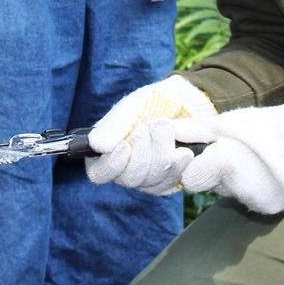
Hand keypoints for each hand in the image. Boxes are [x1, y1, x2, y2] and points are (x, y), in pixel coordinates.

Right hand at [86, 76, 215, 190]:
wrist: (188, 104)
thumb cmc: (154, 102)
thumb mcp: (134, 105)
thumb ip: (115, 124)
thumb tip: (96, 144)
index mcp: (107, 150)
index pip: (99, 172)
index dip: (111, 164)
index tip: (125, 146)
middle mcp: (124, 169)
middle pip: (128, 178)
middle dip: (145, 151)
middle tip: (156, 124)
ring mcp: (146, 179)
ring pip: (151, 181)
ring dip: (163, 153)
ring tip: (170, 129)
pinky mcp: (168, 182)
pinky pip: (171, 182)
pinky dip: (179, 164)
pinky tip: (183, 149)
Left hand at [178, 100, 283, 214]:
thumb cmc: (267, 126)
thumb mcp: (229, 122)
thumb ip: (196, 130)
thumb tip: (167, 130)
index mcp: (224, 165)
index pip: (190, 180)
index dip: (194, 166)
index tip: (204, 155)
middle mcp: (237, 191)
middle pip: (212, 186)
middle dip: (216, 172)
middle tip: (234, 153)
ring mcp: (254, 203)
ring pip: (231, 193)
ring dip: (236, 180)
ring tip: (255, 160)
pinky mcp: (269, 210)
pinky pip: (251, 200)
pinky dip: (255, 188)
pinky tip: (267, 173)